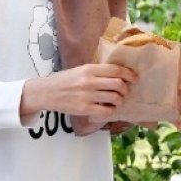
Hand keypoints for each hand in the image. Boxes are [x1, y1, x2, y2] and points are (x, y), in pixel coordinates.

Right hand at [20, 63, 136, 119]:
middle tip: (124, 91)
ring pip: (114, 98)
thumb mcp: (80, 70)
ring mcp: (87, 95)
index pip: (115, 69)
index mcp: (89, 69)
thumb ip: (97, 71)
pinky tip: (108, 108)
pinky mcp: (84, 108)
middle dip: (125, 89)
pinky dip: (111, 110)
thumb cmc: (64, 80)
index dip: (129, 74)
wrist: (46, 92)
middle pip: (118, 84)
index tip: (134, 78)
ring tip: (116, 100)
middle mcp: (89, 81)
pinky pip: (106, 111)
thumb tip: (118, 74)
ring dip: (119, 100)